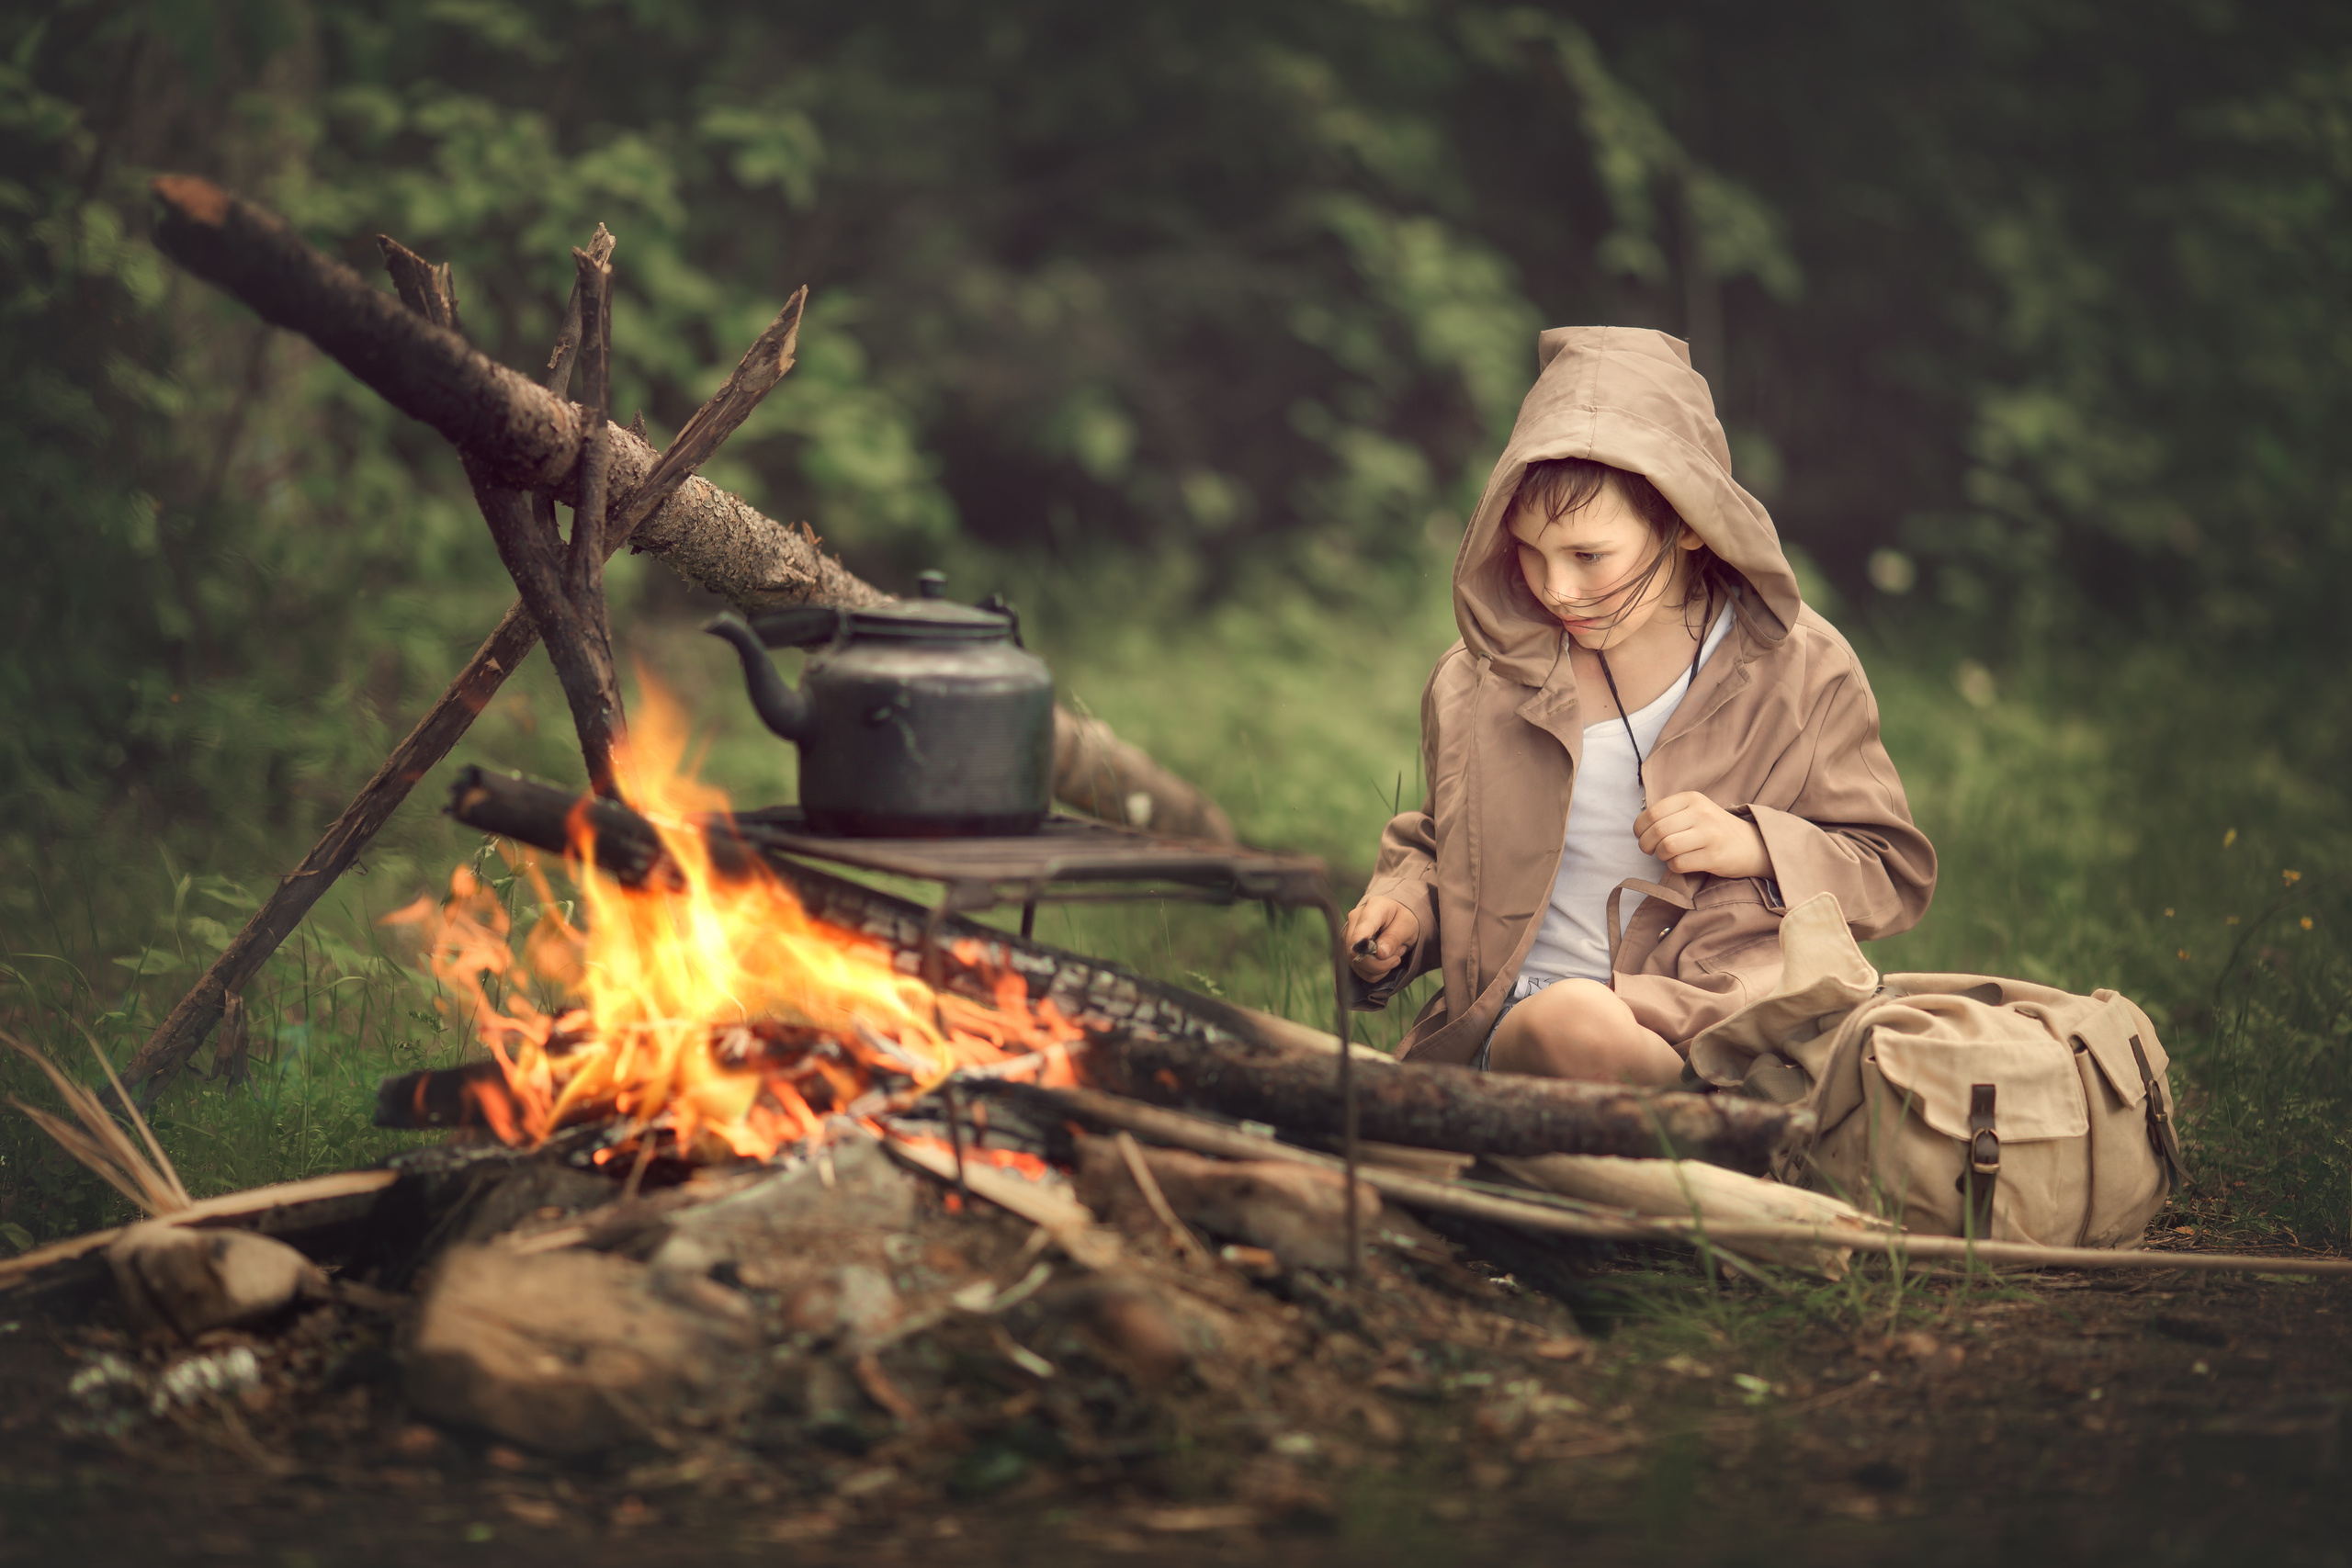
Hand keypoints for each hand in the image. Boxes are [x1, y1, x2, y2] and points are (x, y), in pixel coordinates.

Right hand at [1345, 895, 1419, 980]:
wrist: (1396, 918)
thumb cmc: (1402, 918)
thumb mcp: (1407, 924)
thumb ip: (1394, 937)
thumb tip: (1380, 954)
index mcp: (1372, 908)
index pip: (1362, 929)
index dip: (1362, 945)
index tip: (1374, 954)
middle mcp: (1354, 920)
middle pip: (1357, 952)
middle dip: (1381, 963)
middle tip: (1398, 956)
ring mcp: (1348, 936)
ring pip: (1358, 965)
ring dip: (1380, 967)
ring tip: (1392, 954)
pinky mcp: (1348, 950)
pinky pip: (1361, 971)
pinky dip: (1375, 971)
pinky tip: (1384, 959)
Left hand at [1634, 792, 1773, 879]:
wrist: (1751, 845)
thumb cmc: (1714, 829)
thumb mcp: (1695, 810)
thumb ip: (1670, 813)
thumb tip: (1640, 827)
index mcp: (1692, 798)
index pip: (1653, 812)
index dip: (1640, 828)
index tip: (1641, 835)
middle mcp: (1701, 813)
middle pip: (1658, 830)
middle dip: (1646, 844)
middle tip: (1649, 850)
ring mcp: (1709, 835)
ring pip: (1666, 847)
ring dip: (1660, 855)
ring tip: (1666, 855)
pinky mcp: (1713, 856)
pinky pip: (1679, 864)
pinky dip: (1673, 866)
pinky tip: (1680, 862)